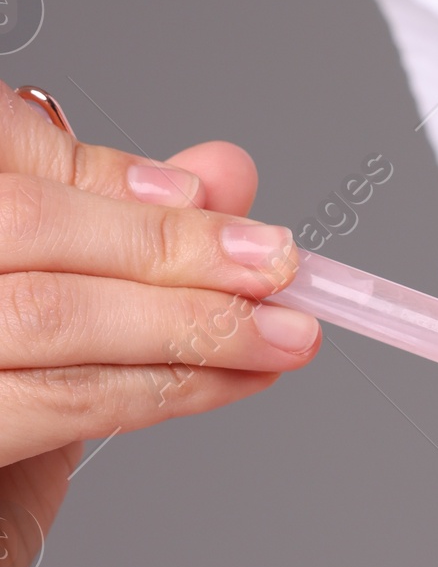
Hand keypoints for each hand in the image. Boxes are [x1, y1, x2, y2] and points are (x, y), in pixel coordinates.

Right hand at [0, 83, 319, 566]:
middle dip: (173, 245)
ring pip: (53, 311)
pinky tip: (231, 380)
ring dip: (187, 319)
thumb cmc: (6, 406)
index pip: (14, 160)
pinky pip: (61, 401)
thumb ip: (130, 234)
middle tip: (278, 264)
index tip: (223, 206)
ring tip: (281, 331)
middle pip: (31, 221)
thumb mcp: (63, 311)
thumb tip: (222, 175)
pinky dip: (162, 387)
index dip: (123, 185)